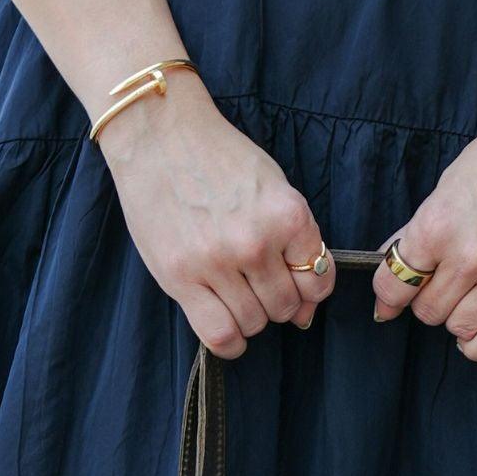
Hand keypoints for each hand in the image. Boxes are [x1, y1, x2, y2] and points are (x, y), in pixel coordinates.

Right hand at [99, 79, 333, 355]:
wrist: (159, 133)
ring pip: (255, 323)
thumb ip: (294, 239)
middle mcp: (256, 242)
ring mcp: (218, 262)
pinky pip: (220, 335)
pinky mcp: (181, 278)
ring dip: (250, 317)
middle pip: (286, 307)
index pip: (317, 280)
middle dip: (277, 302)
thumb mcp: (272, 185)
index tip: (292, 282)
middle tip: (256, 282)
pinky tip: (229, 329)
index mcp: (287, 215)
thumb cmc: (217, 157)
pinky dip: (231, 342)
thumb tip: (307, 305)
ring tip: (234, 292)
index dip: (308, 289)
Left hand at [373, 90, 476, 358]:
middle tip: (444, 284)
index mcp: (436, 227)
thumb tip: (390, 262)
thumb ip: (418, 232)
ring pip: (460, 329)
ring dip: (458, 318)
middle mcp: (469, 257)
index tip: (393, 299)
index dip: (389, 296)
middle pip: (428, 313)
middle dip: (430, 302)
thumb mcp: (446, 187)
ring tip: (469, 296)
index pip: (393, 286)